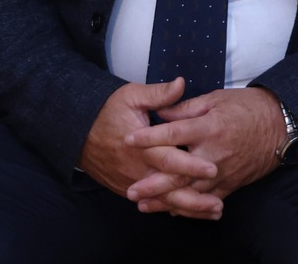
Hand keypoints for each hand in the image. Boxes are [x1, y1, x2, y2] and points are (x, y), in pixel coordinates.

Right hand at [79, 79, 218, 205]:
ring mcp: (132, 181)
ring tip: (214, 213)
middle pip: (168, 188)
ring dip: (188, 208)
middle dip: (194, 199)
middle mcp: (138, 168)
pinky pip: (152, 202)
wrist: (77, 131)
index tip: (213, 169)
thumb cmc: (108, 111)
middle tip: (219, 206)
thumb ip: (159, 94)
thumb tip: (181, 83)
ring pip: (162, 200)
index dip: (191, 165)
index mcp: (142, 145)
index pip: (170, 158)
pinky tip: (193, 213)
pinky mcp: (127, 188)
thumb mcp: (131, 96)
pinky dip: (172, 209)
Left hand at [122, 86, 287, 216]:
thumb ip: (187, 107)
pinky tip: (173, 211)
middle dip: (154, 183)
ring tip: (144, 206)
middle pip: (179, 171)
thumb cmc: (248, 107)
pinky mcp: (232, 183)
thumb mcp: (218, 98)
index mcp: (210, 127)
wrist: (280, 124)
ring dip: (166, 200)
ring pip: (191, 191)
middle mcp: (215, 152)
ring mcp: (224, 171)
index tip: (128, 140)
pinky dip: (190, 207)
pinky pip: (208, 199)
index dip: (149, 137)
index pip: (173, 133)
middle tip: (131, 190)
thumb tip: (161, 113)